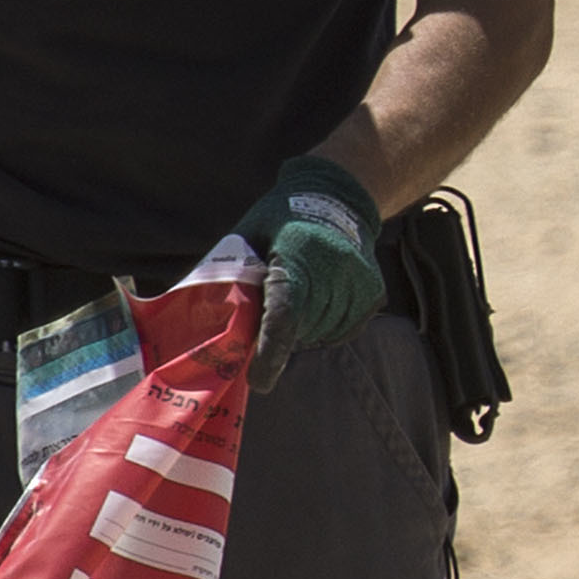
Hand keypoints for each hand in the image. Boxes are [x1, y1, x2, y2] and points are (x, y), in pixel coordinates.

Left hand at [223, 152, 384, 366]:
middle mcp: (334, 271)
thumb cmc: (279, 219)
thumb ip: (233, 277)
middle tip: (268, 310)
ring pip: (320, 335)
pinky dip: (323, 325)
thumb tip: (206, 322)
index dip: (270, 354)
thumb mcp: (248, 238)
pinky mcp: (373, 295)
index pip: (284, 315)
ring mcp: (358, 284)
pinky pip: (340, 330)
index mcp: (296, 256)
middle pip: (300, 330)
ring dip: (302, 328)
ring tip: (299, 294)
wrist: (336, 197)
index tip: (258, 381)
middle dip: (279, 334)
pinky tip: (319, 298)